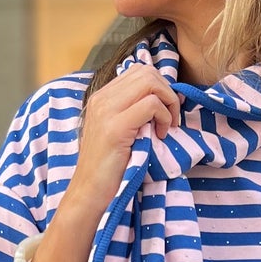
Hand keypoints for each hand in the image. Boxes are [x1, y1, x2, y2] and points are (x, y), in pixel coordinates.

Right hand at [68, 58, 182, 218]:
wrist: (89, 190)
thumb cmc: (107, 165)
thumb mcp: (118, 130)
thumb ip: (131, 110)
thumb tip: (161, 97)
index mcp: (102, 97)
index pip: (139, 71)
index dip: (160, 87)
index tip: (165, 111)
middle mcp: (102, 98)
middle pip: (147, 72)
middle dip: (168, 92)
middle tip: (170, 119)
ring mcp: (107, 111)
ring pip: (150, 82)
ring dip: (168, 103)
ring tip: (166, 126)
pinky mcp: (116, 128)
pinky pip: (151, 105)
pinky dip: (164, 117)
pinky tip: (160, 135)